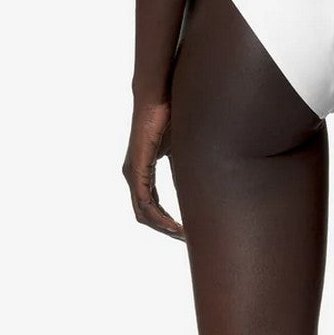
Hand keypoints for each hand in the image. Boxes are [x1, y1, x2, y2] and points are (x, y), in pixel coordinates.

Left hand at [122, 100, 185, 241]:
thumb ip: (184, 167)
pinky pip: (145, 203)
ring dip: (164, 227)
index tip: (187, 231)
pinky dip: (160, 217)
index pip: (152, 205)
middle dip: (166, 229)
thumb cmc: (171, 114)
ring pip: (144, 213)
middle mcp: (134, 174)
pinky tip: (175, 225)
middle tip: (187, 239)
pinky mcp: (136, 169)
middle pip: (146, 215)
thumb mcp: (181, 148)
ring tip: (184, 236)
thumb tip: (200, 184)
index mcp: (143, 170)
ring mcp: (133, 173)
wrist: (159, 95)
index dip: (168, 221)